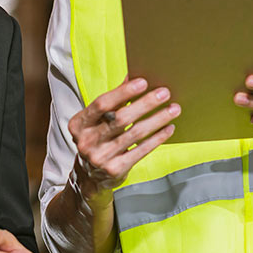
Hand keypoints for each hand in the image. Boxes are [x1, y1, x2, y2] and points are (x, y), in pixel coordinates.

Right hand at [68, 77, 179, 199]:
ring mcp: (100, 157)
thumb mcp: (97, 119)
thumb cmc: (97, 138)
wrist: (90, 175)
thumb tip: (133, 77)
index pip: (102, 103)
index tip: (143, 82)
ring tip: (173, 109)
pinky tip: (168, 128)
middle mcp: (86, 141)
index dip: (123, 92)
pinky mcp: (115, 170)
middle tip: (164, 93)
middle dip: (145, 104)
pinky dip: (157, 138)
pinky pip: (141, 151)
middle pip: (121, 118)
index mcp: (79, 124)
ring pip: (134, 134)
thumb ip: (114, 99)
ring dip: (157, 119)